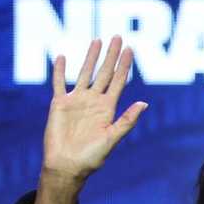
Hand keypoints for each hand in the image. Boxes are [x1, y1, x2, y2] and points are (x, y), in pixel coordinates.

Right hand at [39, 35, 147, 184]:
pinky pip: (59, 83)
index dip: (124, 66)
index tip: (130, 49)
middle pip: (104, 73)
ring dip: (90, 57)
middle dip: (111, 56)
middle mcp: (93, 102)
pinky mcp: (59, 104)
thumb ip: (126, 120)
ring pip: (84, 73)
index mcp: (107, 109)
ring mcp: (76, 101)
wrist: (66, 166)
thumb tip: (144, 103)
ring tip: (97, 41)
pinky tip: (61, 56)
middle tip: (118, 37)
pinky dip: (59, 70)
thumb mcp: (112, 138)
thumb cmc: (91, 157)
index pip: (118, 82)